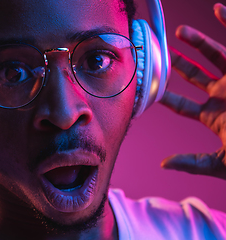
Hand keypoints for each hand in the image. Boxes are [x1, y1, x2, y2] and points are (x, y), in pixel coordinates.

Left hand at [160, 3, 225, 179]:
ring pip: (214, 56)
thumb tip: (163, 164)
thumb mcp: (219, 163)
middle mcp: (222, 96)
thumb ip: (192, 162)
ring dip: (197, 43)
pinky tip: (220, 10)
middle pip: (195, 76)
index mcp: (213, 117)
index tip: (151, 92)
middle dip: (179, 65)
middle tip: (163, 55)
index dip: (167, 98)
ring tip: (178, 32)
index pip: (183, 105)